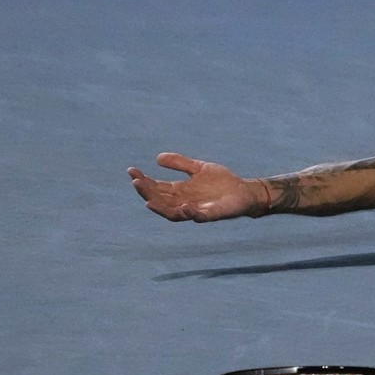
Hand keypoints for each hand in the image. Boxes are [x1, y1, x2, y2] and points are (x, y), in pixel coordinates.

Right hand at [127, 152, 266, 221]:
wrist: (244, 191)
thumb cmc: (221, 182)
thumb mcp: (199, 168)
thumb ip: (180, 163)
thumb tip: (157, 158)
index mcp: (179, 191)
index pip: (156, 187)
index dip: (143, 180)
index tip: (131, 171)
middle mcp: (183, 202)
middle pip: (159, 200)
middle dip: (146, 192)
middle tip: (136, 182)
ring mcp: (195, 209)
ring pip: (172, 213)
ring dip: (160, 208)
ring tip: (148, 201)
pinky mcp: (210, 214)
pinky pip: (197, 216)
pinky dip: (189, 213)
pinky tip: (183, 206)